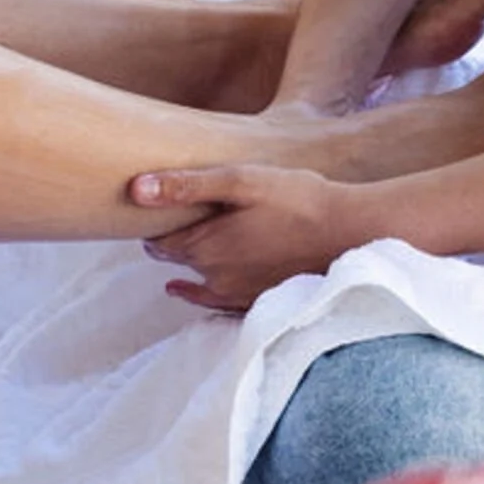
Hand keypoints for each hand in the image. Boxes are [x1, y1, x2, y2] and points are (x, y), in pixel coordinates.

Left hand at [128, 164, 352, 314]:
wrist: (349, 234)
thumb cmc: (297, 199)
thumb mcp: (240, 180)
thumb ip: (186, 186)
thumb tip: (135, 190)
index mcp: (204, 246)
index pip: (159, 240)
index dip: (152, 223)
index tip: (144, 211)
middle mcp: (214, 276)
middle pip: (176, 259)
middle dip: (166, 241)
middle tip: (160, 223)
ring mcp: (236, 293)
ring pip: (196, 280)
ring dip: (185, 265)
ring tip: (169, 252)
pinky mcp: (258, 301)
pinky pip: (217, 303)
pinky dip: (199, 294)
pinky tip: (190, 291)